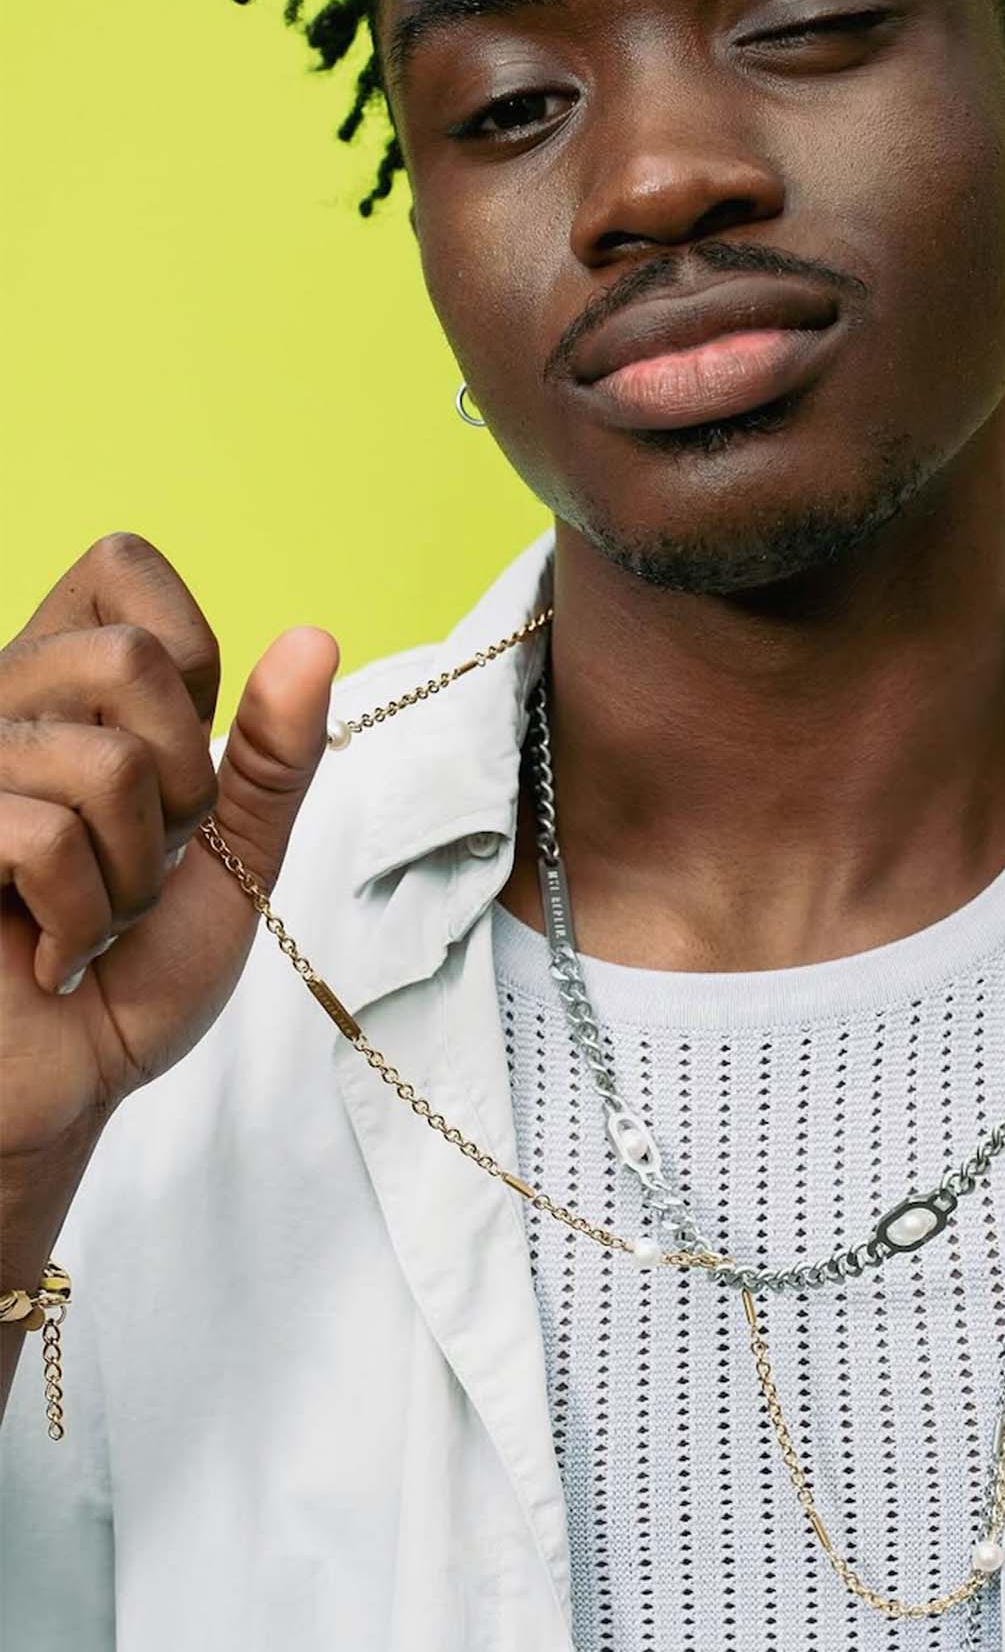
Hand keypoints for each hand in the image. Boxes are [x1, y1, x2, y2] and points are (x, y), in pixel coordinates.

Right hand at [0, 533, 337, 1169]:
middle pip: (132, 660)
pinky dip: (79, 921)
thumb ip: (272, 755)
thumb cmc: (133, 976)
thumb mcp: (234, 856)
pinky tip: (51, 957)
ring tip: (92, 919)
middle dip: (178, 789)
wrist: (60, 1089)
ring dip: (131, 875)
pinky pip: (43, 836)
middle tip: (139, 862)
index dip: (187, 652)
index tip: (181, 765)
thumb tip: (314, 637)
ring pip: (104, 762)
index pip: (121, 563)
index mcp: (63, 690)